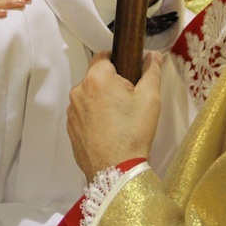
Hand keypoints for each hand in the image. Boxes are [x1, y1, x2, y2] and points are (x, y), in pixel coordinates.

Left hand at [67, 51, 162, 180]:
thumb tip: (154, 56)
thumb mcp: (149, 98)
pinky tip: (109, 130)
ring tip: (119, 119)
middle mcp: (78, 91)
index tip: (129, 75)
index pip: (103, 56)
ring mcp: (72, 111)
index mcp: (96, 79)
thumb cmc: (133, 133)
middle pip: (96, 77)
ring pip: (89, 95)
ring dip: (101, 100)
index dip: (118, 62)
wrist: (116, 170)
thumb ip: (152, 71)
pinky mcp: (71, 128)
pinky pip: (84, 113)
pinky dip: (94, 116)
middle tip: (129, 101)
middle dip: (111, 84)